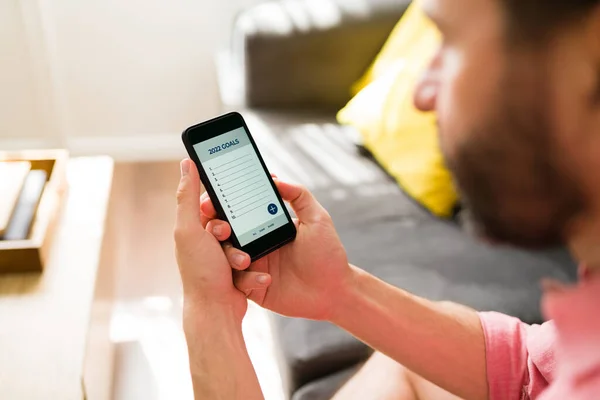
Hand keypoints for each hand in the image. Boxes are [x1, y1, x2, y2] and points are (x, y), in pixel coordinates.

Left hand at [174, 159, 269, 325]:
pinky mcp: (238, 271)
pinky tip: (251, 279)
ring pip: (246, 241)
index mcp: (193, 229)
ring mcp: (223, 257)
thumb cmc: (200, 273)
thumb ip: (187, 196)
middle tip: (228, 244)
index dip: (220, 208)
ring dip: (245, 254)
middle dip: (236, 235)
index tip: (225, 216)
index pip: (212, 204)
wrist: (216, 312)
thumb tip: (186, 163)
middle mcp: (207, 242)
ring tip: (240, 265)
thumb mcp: (190, 230)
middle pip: (233, 222)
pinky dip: (253, 271)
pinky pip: (254, 261)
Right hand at [200, 174, 350, 320]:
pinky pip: (238, 282)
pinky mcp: (253, 288)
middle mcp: (253, 243)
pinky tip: (267, 279)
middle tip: (222, 228)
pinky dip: (247, 279)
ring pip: (224, 258)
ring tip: (245, 259)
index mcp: (263, 225)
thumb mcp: (317, 219)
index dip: (220, 202)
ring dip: (229, 255)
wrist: (334, 290)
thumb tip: (275, 179)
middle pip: (222, 232)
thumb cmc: (328, 253)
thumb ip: (299, 195)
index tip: (214, 198)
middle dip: (214, 226)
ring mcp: (252, 266)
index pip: (235, 210)